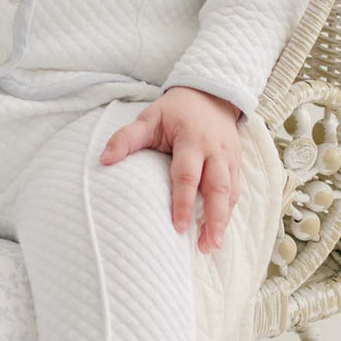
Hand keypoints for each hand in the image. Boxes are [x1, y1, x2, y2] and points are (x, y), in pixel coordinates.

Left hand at [100, 87, 240, 252]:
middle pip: (218, 188)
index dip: (183, 201)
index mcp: (192, 139)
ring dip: (223, 220)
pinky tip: (219, 230)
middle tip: (206, 245)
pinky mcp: (236, 164)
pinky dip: (229, 211)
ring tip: (212, 245)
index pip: (188, 174)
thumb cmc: (175, 111)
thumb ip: (127, 137)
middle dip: (214, 218)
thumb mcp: (149, 117)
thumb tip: (104, 160)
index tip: (178, 226)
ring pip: (231, 192)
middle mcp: (215, 150)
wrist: (210, 95)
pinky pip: (236, 190)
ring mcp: (229, 158)